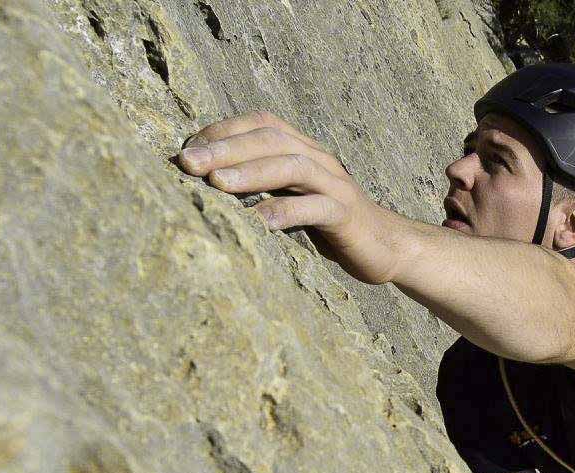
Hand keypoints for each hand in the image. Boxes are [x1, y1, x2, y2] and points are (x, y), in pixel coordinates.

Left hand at [174, 111, 397, 282]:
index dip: (223, 130)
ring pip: (292, 166)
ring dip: (251, 172)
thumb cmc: (329, 225)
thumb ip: (262, 185)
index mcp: (305, 150)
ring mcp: (336, 185)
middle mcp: (320, 159)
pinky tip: (258, 222)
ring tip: (216, 184)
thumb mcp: (292, 197)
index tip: (187, 149)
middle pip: (271, 139)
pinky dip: (284, 212)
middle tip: (187, 162)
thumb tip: (207, 182)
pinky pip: (315, 208)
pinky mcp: (347, 215)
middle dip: (226, 148)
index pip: (262, 123)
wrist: (387, 246)